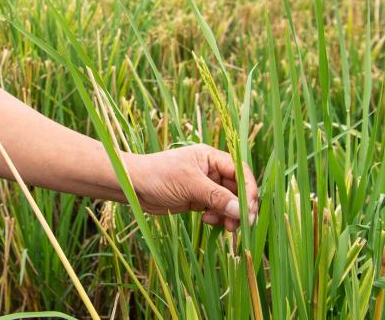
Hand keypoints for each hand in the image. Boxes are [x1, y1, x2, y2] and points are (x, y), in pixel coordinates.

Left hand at [122, 144, 258, 230]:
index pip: (240, 172)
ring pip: (228, 202)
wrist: (133, 186)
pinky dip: (217, 217)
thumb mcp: (190, 184)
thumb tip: (241, 211)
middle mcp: (210, 170)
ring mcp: (204, 185)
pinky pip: (216, 209)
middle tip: (241, 224)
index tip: (250, 210)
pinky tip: (207, 221)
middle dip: (240, 207)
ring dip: (229, 215)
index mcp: (211, 157)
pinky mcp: (197, 199)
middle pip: (237, 189)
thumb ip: (217, 197)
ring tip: (225, 226)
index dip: (249, 190)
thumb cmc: (159, 176)